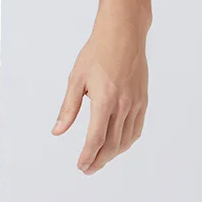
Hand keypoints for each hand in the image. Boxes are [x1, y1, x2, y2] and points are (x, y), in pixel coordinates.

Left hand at [51, 13, 149, 173]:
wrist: (123, 34)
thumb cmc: (97, 52)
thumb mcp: (76, 78)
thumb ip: (68, 107)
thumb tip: (57, 130)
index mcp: (105, 100)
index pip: (96, 138)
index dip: (88, 156)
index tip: (81, 165)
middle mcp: (123, 105)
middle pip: (112, 144)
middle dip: (99, 160)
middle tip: (87, 168)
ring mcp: (136, 104)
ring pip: (126, 140)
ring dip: (112, 154)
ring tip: (99, 158)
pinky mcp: (143, 101)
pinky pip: (136, 130)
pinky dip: (126, 142)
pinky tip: (117, 144)